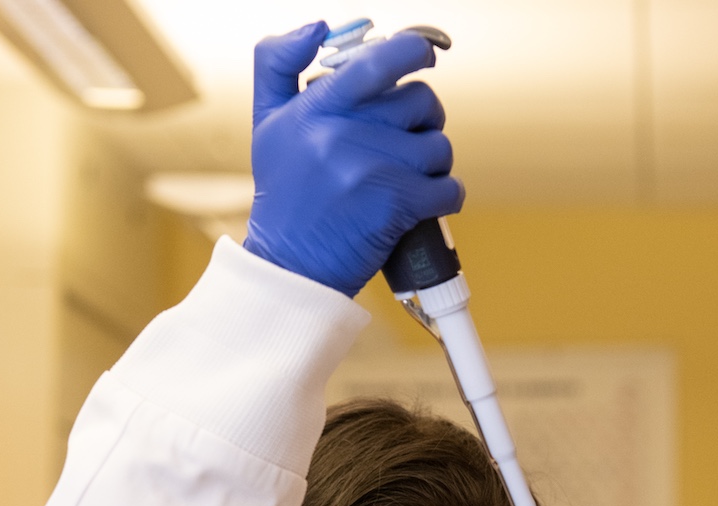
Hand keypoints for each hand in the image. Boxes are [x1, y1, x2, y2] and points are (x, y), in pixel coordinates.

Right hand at [243, 23, 463, 295]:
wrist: (291, 267)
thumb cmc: (285, 196)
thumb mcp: (267, 124)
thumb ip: (277, 63)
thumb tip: (316, 26)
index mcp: (317, 108)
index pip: (376, 61)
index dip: (412, 50)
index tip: (424, 56)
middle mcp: (345, 134)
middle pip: (421, 102)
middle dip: (423, 120)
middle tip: (407, 141)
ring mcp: (374, 170)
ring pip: (440, 147)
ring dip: (434, 164)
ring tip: (407, 180)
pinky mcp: (399, 207)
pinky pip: (450, 188)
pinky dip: (446, 197)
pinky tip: (425, 205)